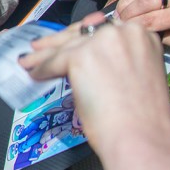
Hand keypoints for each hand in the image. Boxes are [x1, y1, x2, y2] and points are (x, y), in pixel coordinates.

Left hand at [20, 14, 169, 169]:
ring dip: (44, 55)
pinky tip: (35, 73)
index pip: (101, 29)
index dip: (82, 35)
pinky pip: (55, 61)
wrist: (141, 140)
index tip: (70, 38)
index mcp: (139, 34)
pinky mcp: (80, 56)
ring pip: (65, 46)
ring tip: (29, 60)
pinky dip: (42, 68)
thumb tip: (86, 57)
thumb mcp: (132, 73)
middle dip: (59, 41)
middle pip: (81, 33)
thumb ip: (113, 58)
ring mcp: (100, 42)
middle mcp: (120, 32)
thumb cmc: (140, 118)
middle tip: (41, 45)